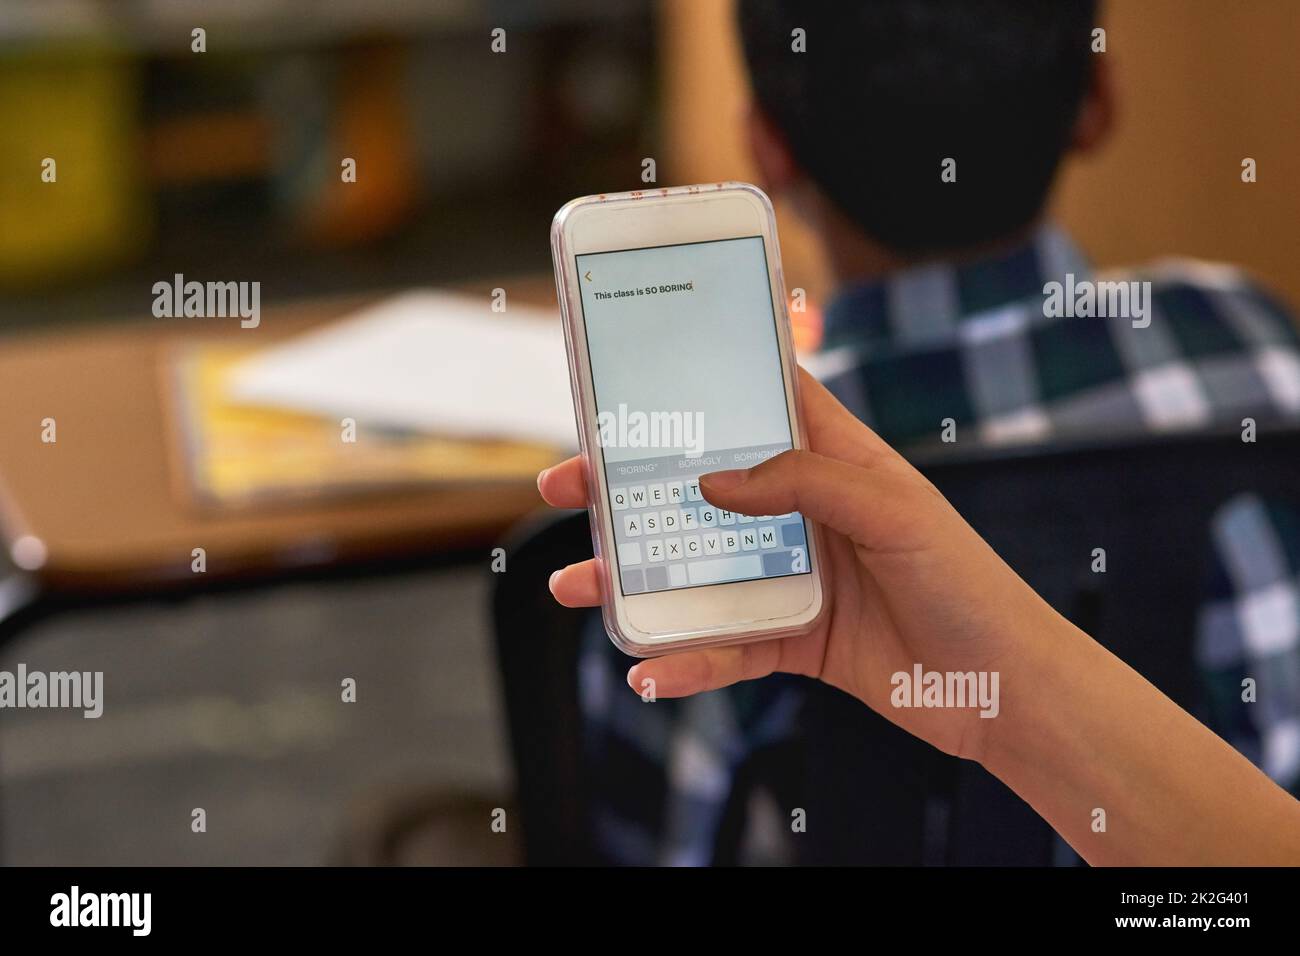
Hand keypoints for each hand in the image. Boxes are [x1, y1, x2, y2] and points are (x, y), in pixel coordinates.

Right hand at [537, 367, 1064, 763]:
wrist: (1004, 688)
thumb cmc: (966, 582)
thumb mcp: (893, 511)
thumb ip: (805, 482)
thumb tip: (713, 480)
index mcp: (832, 461)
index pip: (757, 402)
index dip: (698, 383)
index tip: (629, 374)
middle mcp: (802, 513)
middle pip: (700, 488)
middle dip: (629, 488)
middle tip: (565, 486)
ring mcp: (793, 577)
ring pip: (695, 570)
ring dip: (634, 579)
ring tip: (577, 586)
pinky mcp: (793, 640)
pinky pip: (724, 648)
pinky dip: (685, 660)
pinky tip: (649, 672)